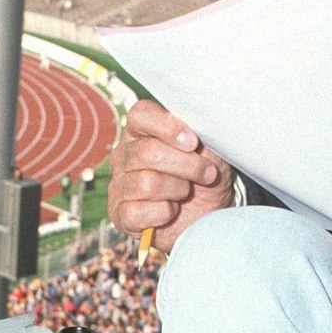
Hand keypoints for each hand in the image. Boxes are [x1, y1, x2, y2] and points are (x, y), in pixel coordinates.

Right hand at [106, 100, 233, 253]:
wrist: (207, 217)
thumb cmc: (205, 180)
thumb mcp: (212, 153)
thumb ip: (202, 134)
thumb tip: (200, 122)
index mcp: (143, 132)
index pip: (140, 115)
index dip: (167, 126)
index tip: (193, 142)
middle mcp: (125, 156)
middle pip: (147, 152)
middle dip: (186, 165)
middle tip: (207, 174)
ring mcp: (119, 185)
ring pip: (146, 182)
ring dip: (178, 190)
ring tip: (186, 193)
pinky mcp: (120, 214)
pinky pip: (137, 211)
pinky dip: (163, 213)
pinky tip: (170, 212)